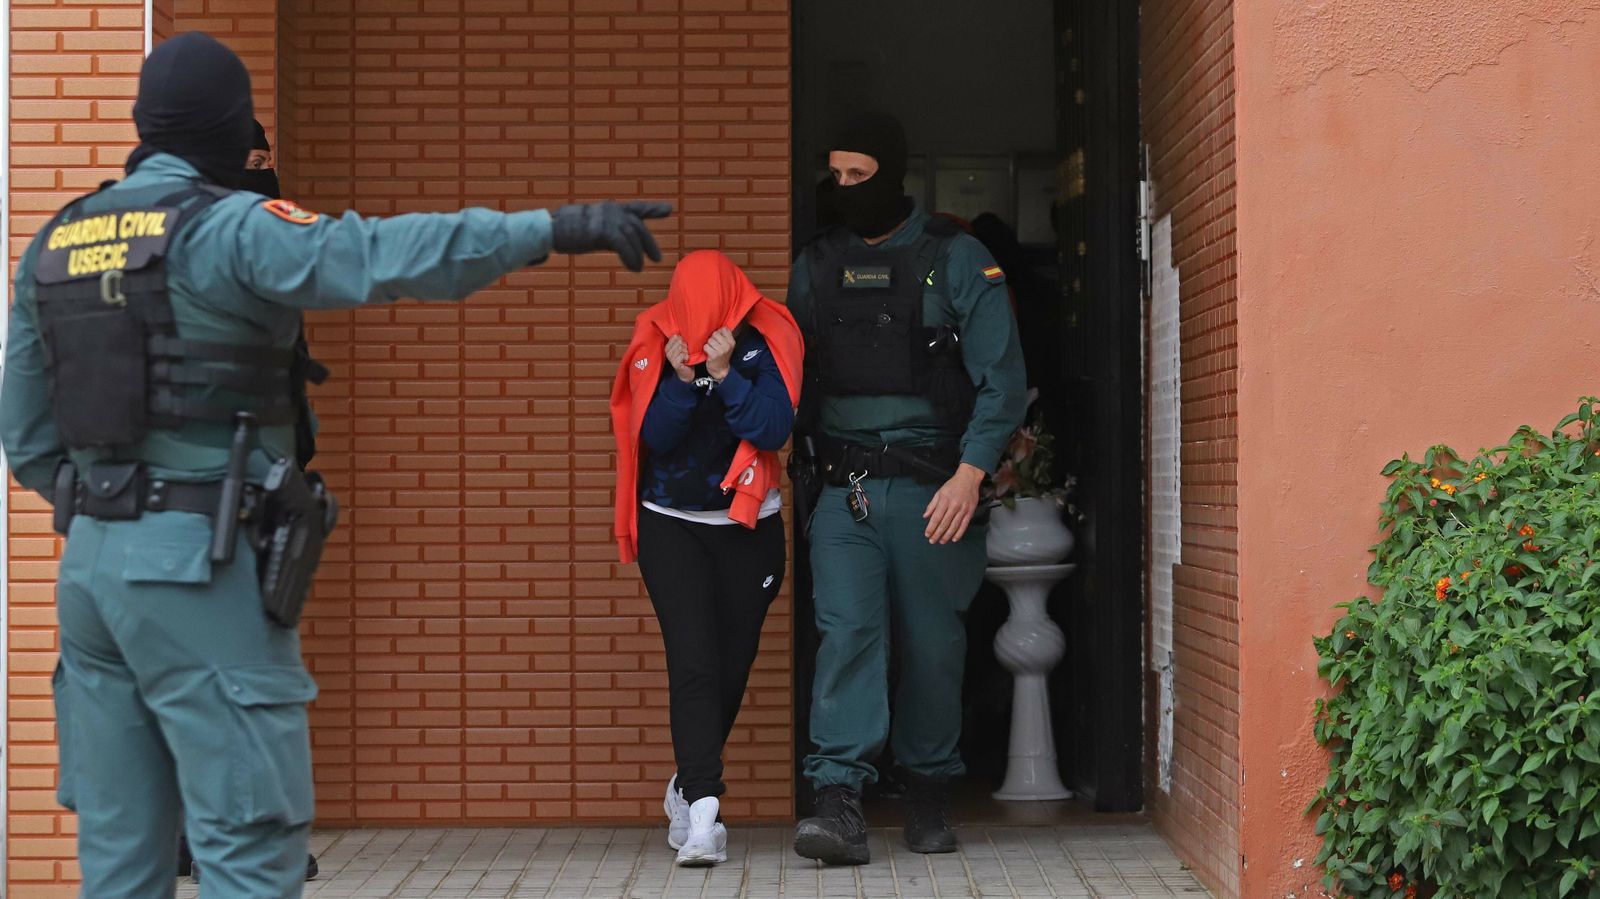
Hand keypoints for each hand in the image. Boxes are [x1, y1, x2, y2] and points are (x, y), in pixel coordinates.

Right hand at [550, 201, 672, 271]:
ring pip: (632, 237)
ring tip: (639, 268)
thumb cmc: (567, 233)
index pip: (635, 208)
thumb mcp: (593, 230)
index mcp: (609, 208)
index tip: (668, 210)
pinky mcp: (603, 230)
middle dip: (648, 243)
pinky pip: (624, 246)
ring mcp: (607, 218)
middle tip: (657, 258)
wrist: (549, 231)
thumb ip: (610, 234)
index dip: (652, 209)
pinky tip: (634, 268)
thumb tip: (625, 246)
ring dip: (638, 255)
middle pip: (637, 226)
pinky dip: (631, 258)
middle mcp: (611, 210)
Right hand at [664, 335, 694, 382]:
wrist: (687, 372)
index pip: (675, 337)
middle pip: (679, 342)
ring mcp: (670, 358)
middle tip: (685, 352)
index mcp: (667, 347)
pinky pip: (683, 355)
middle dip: (685, 346)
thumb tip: (680, 332)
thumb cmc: (685, 358)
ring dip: (686, 352)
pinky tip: (686, 360)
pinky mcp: (674, 363)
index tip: (684, 346)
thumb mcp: (682, 347)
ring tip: (685, 356)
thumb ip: (680, 340)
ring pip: (681, 348)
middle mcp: (667, 352)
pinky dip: (687, 357)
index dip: (682, 340)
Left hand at [703, 328, 735, 379]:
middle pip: (715, 334)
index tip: (718, 339)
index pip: (723, 329)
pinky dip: (705, 349)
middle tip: (714, 345)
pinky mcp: (714, 355)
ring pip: (710, 340)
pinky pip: (706, 346)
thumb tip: (717, 325)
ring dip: (708, 344)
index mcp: (732, 341)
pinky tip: (709, 353)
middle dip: (712, 338)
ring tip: (712, 349)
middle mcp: (728, 345)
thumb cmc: (722, 354)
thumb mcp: (727, 345)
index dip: (718, 332)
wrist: (720, 369)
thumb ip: (725, 335)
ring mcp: (721, 350)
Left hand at [923, 463, 986, 544]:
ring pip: (954, 526)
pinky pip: (964, 525)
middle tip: (932, 541)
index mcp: (945, 500)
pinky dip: (959, 533)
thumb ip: (932, 505)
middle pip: (944, 523)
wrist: (968, 479)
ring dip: (947, 535)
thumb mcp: (939, 492)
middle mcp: (954, 506)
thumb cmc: (952, 485)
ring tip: (941, 541)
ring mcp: (963, 509)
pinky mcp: (970, 512)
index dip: (931, 527)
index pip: (936, 517)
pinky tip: (954, 539)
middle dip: (937, 534)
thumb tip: (925, 516)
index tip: (927, 534)